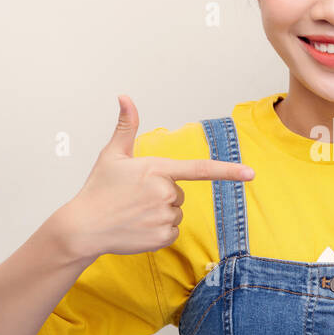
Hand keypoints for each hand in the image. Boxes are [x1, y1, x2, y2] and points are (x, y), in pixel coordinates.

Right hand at [62, 95, 254, 259]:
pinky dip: (157, 231)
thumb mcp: (112, 155)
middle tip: (134, 198)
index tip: (251, 173)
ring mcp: (164, 216)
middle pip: (179, 192)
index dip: (228, 171)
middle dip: (161, 194)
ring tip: (133, 213)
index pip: (199, 168)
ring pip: (176, 212)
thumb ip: (126, 126)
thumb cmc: (98, 189)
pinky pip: (171, 231)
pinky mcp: (162, 237)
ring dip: (159, 213)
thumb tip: (125, 96)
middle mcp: (165, 192)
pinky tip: (137, 228)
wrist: (82, 228)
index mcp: (157, 169)